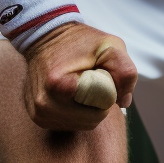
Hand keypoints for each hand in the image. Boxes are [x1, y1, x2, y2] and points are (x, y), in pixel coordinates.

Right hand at [22, 22, 137, 131]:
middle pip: (92, 119)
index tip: (99, 72)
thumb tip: (124, 101)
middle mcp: (45, 106)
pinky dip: (79, 112)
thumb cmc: (81, 41)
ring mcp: (40, 115)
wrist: (46, 38)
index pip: (99, 106)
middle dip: (100, 101)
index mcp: (59, 86)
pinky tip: (74, 94)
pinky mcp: (39, 119)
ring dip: (90, 108)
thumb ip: (124, 71)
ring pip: (83, 125)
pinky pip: (71, 124)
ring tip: (82, 84)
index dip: (107, 90)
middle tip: (93, 77)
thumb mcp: (110, 45)